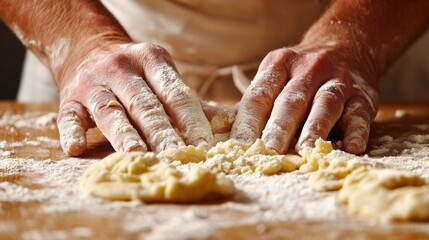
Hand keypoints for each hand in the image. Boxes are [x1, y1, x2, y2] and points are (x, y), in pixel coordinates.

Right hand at [56, 42, 214, 155]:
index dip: (191, 121)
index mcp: (152, 61)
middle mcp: (122, 69)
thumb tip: (231, 125)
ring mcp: (93, 83)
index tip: (205, 147)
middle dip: (162, 134)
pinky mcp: (70, 98)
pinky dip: (72, 131)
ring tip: (135, 156)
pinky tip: (77, 148)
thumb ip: (193, 103)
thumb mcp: (163, 76)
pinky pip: (69, 115)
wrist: (87, 47)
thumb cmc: (136, 71)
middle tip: (177, 157)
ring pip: (111, 111)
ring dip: (123, 135)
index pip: (175, 95)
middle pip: (145, 105)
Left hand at [231, 42, 378, 154]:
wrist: (347, 46)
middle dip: (279, 127)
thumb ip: (254, 103)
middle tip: (268, 151)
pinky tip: (352, 148)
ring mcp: (338, 80)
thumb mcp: (275, 75)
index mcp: (279, 64)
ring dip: (315, 128)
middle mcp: (309, 68)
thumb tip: (220, 131)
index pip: (259, 95)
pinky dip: (357, 130)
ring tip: (305, 151)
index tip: (239, 146)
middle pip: (291, 100)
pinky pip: (360, 113)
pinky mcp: (363, 95)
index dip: (248, 121)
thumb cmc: (300, 73)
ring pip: (325, 104)